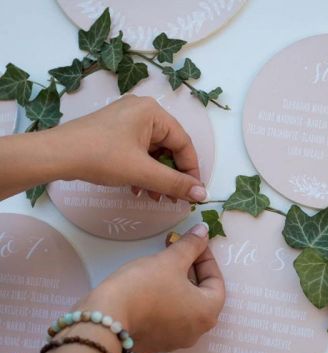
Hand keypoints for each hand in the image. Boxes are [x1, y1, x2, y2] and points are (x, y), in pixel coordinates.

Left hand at [57, 95, 206, 201]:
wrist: (56, 155)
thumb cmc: (102, 157)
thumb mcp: (143, 171)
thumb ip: (175, 183)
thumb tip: (203, 194)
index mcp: (153, 112)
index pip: (183, 143)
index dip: (191, 170)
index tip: (194, 192)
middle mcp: (142, 111)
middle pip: (168, 148)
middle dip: (171, 176)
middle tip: (173, 199)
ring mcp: (127, 120)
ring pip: (153, 152)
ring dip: (156, 177)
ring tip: (155, 197)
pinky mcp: (115, 132)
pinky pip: (138, 151)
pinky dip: (142, 171)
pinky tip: (137, 188)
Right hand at [78, 223, 224, 352]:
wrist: (106, 315)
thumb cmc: (145, 285)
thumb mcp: (171, 260)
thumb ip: (191, 245)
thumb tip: (205, 230)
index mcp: (206, 313)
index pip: (216, 281)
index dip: (206, 257)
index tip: (194, 242)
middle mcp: (195, 331)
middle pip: (200, 294)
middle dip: (191, 269)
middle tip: (179, 250)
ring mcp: (174, 340)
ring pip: (183, 305)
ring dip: (178, 282)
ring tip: (164, 264)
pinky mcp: (153, 343)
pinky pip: (167, 316)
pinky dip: (165, 298)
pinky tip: (152, 284)